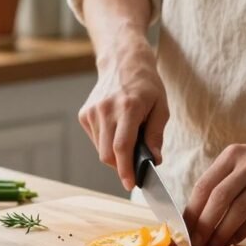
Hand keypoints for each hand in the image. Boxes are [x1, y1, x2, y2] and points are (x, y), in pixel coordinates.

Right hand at [78, 43, 168, 191]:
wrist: (123, 62)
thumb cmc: (146, 84)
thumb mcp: (161, 107)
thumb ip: (156, 135)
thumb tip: (155, 160)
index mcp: (128, 107)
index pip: (122, 147)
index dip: (126, 169)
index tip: (130, 184)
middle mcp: (106, 109)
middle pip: (107, 154)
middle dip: (121, 167)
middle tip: (135, 167)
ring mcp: (92, 112)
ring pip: (101, 149)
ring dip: (115, 154)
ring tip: (128, 137)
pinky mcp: (84, 114)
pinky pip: (96, 140)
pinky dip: (107, 143)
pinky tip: (116, 129)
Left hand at [184, 128, 245, 245]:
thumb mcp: (243, 160)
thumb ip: (224, 180)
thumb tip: (199, 214)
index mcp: (232, 155)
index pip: (204, 185)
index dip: (192, 210)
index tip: (183, 230)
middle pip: (218, 197)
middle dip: (204, 224)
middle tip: (196, 243)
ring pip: (238, 209)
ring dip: (223, 232)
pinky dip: (243, 231)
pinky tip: (235, 241)